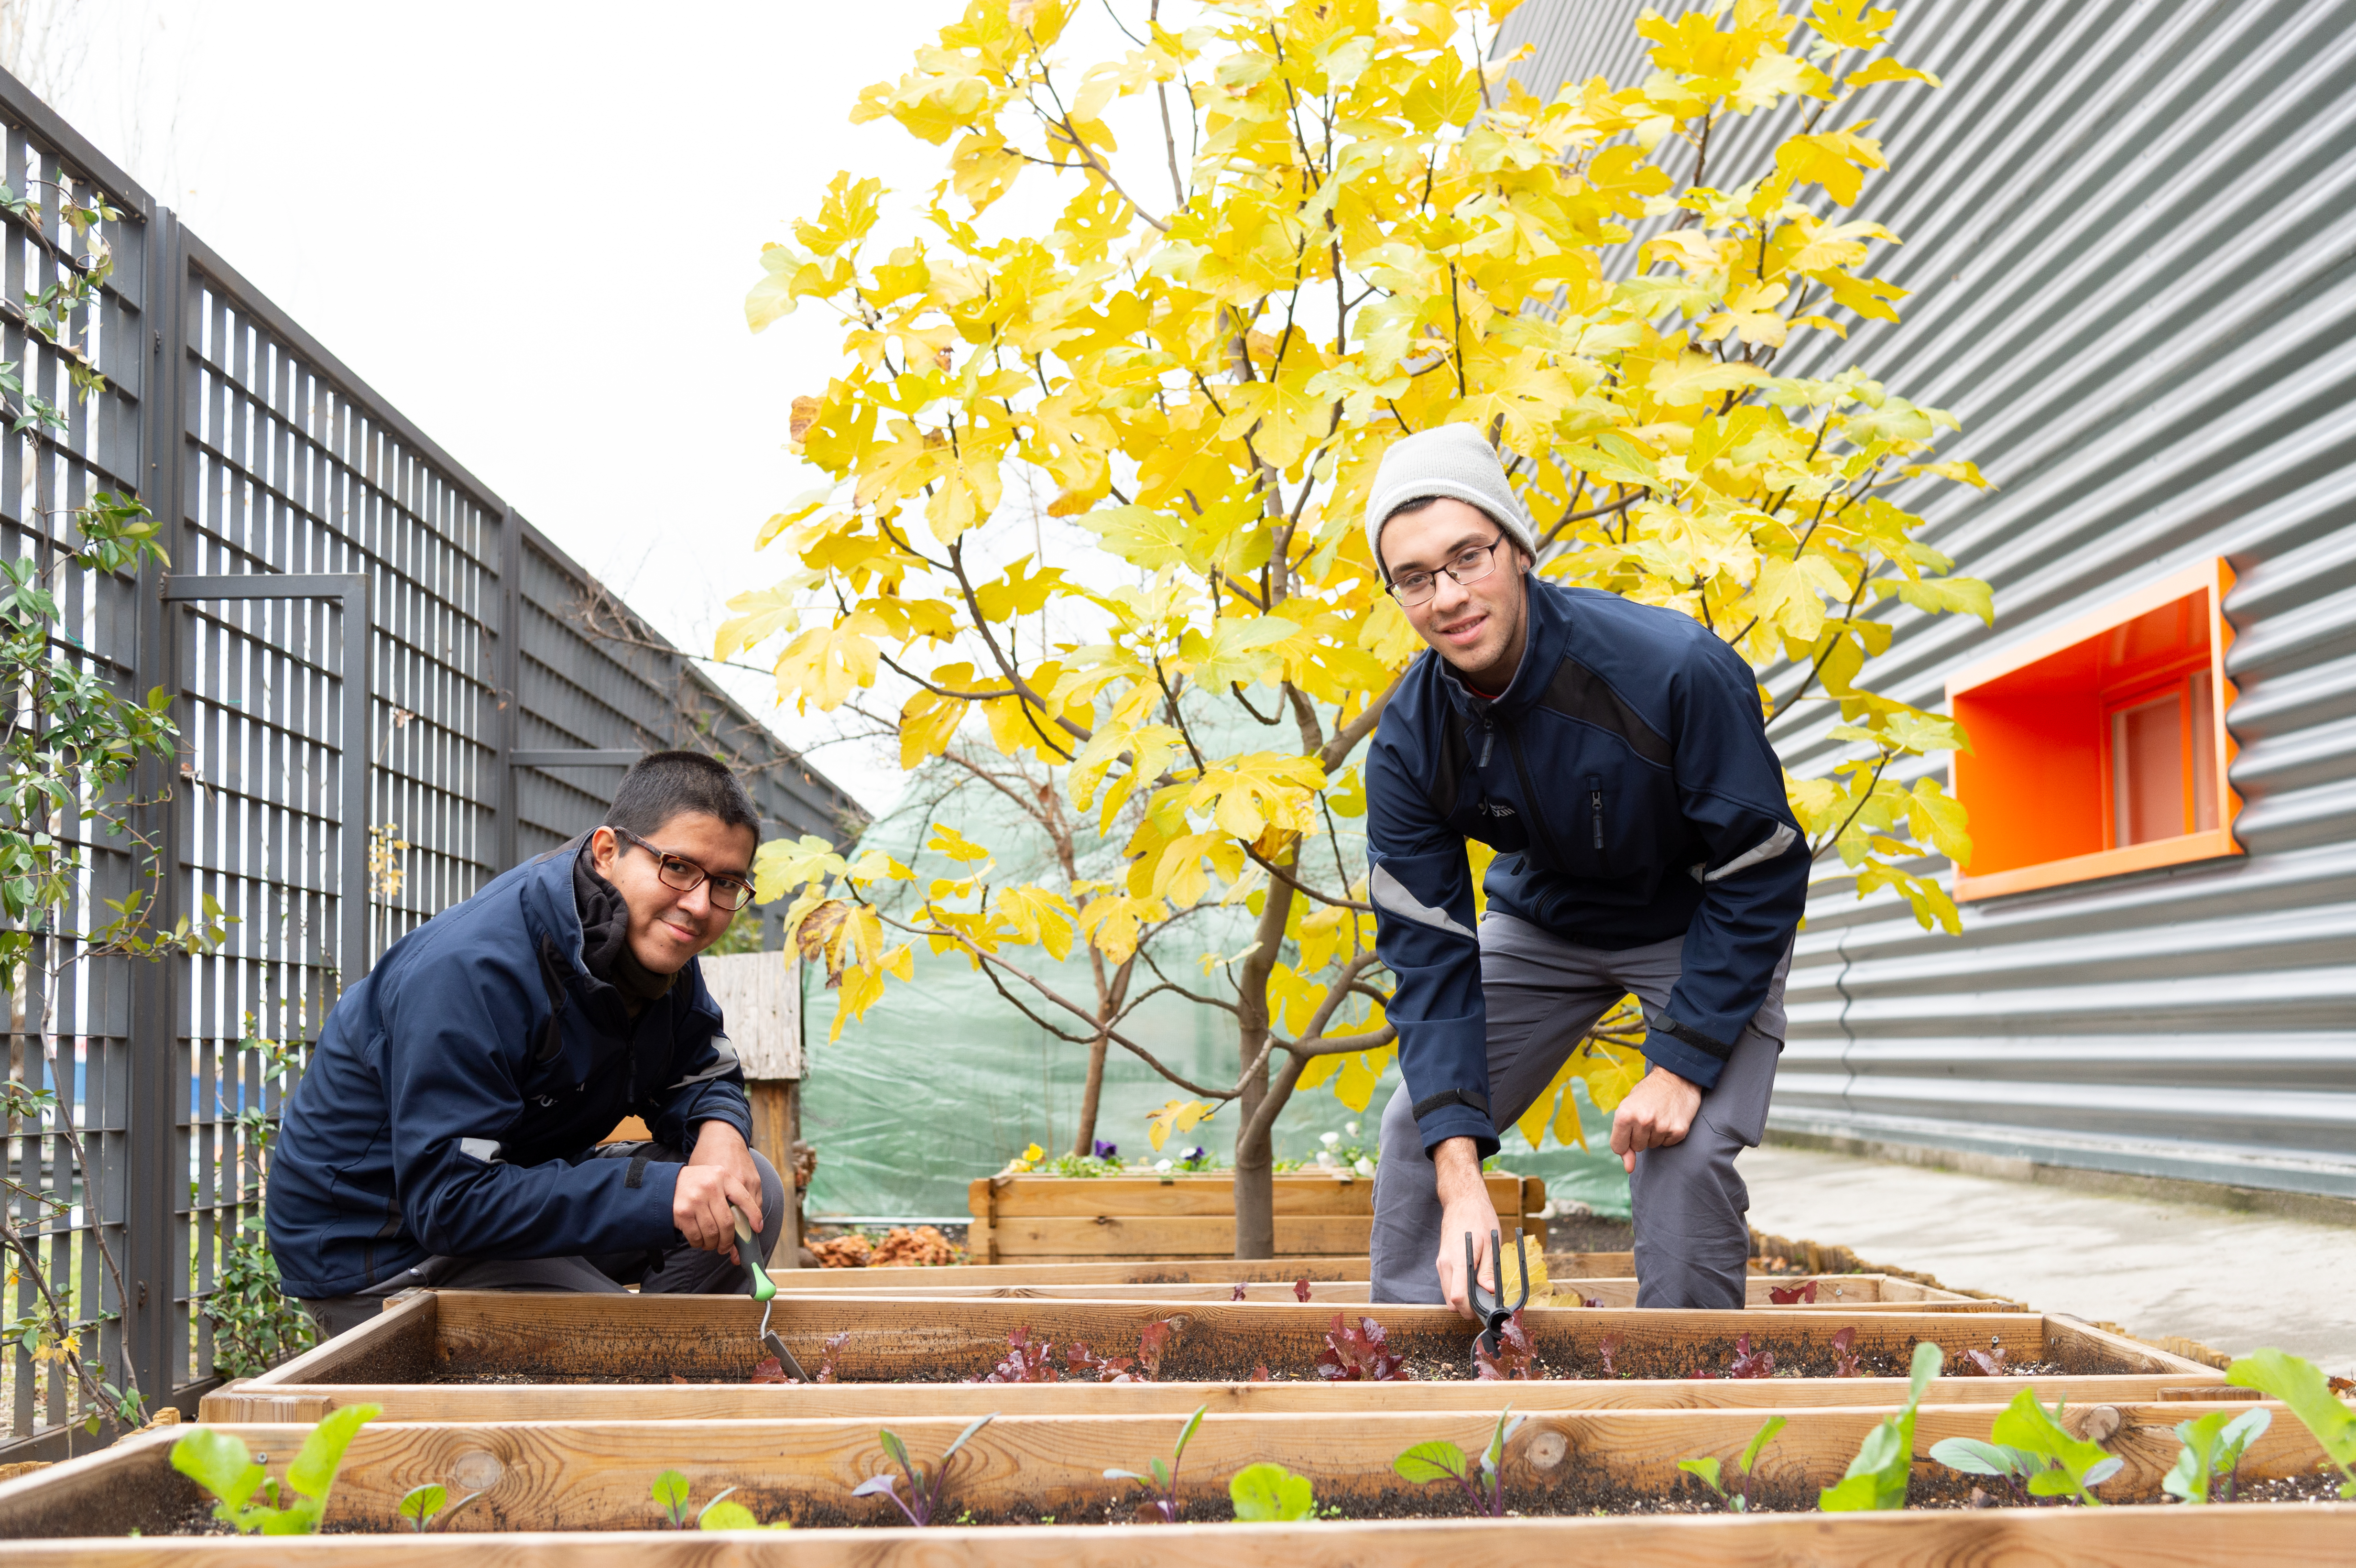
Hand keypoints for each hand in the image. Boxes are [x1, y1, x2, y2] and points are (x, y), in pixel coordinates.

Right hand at [674, 1121, 762, 1260]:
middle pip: (727, 1223)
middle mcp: (710, 1186)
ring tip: (711, 1244)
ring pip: (712, 1233)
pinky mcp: (682, 1213)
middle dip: (728, 1241)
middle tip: (726, 1247)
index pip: (745, 1199)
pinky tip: (699, 1241)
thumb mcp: (716, 1180)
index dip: (754, 1216)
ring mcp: (695, 1199)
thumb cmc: (697, 1185)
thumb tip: (749, 1225)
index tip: (757, 1229)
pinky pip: (696, 1236)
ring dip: (713, 1244)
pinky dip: (699, 1243)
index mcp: (723, 1176)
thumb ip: (730, 1196)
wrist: (666, 1182)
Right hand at [1430, 1137, 1500, 1320]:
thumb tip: (1489, 1292)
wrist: (1461, 1200)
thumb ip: (1488, 1270)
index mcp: (1458, 1261)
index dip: (1470, 1310)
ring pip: (1448, 1293)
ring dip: (1463, 1298)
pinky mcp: (1442, 1261)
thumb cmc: (1479, 1218)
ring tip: (1482, 1290)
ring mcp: (1441, 1263)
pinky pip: (1448, 1283)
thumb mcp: (1491, 1244)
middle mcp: (1445, 1264)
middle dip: (1467, 1308)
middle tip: (1486, 1303)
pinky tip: (1473, 1280)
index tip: (1485, 1310)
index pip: (1458, 1298)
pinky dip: (1459, 1288)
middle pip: (1451, 1301)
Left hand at [1609, 1066, 1701, 1173]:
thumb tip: (1628, 1167)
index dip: (1623, 1143)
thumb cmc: (1648, 1093)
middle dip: (1640, 1136)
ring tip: (1659, 1115)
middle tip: (1647, 1117)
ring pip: (1653, 1145)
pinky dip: (1668, 1134)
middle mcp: (1642, 1121)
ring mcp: (1661, 1126)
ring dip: (1655, 1134)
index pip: (1618, 1146)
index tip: (1628, 1134)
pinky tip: (1670, 1118)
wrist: (1676, 1076)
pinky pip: (1668, 1143)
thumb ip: (1623, 1139)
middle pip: (1637, 1147)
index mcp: (1624, 1115)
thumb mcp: (1629, 1109)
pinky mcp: (1678, 1130)